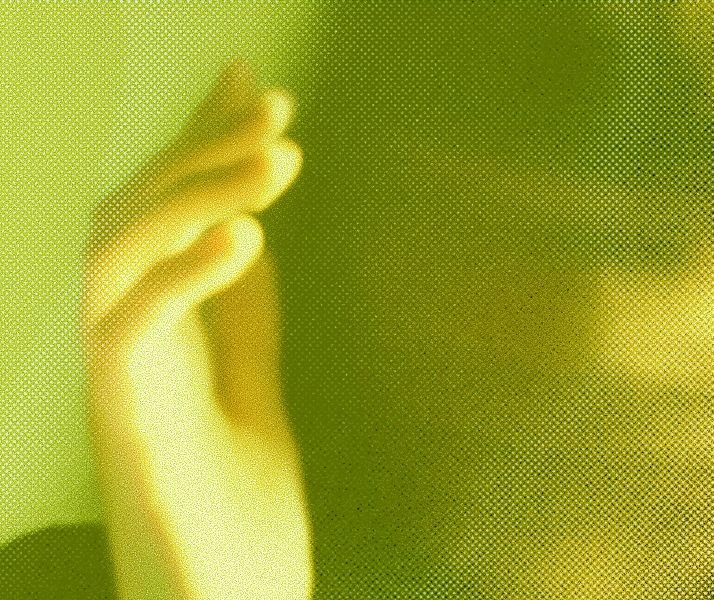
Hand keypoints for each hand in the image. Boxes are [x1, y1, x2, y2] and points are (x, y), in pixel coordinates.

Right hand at [82, 59, 310, 598]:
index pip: (166, 213)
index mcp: (156, 329)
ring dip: (195, 193)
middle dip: (202, 151)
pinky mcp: (130, 428)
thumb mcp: (251, 382)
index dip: (199, 142)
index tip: (255, 87)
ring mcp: (121, 384)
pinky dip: (183, 273)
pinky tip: (246, 234)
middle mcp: (124, 344)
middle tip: (276, 110)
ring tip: (278, 157)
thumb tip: (250, 223)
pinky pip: (131, 331)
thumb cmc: (235, 506)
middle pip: (133, 216)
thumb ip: (243, 307)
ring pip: (116, 255)